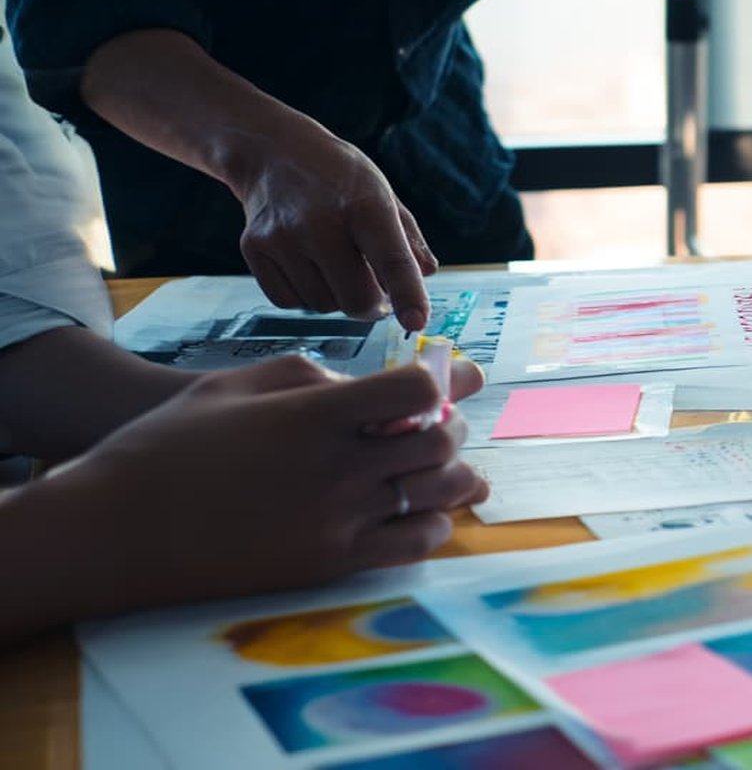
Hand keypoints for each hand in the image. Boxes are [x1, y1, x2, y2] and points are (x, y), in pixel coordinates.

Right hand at [48, 357, 487, 610]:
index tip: (431, 380)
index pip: (418, 389)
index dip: (436, 380)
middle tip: (436, 422)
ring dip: (451, 472)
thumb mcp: (230, 384)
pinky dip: (432, 522)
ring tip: (436, 464)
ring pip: (439, 492)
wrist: (114, 531)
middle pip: (440, 440)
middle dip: (449, 425)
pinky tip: (416, 508)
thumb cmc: (165, 448)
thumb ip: (305, 372)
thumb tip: (359, 384)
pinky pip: (415, 543)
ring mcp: (338, 520)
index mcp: (313, 415)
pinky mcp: (331, 564)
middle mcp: (336, 467)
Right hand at [231, 124, 438, 329]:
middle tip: (378, 296)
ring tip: (337, 266)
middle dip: (373, 306)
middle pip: (356, 299)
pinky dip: (305, 295)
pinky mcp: (254, 249)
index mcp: (365, 204)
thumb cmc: (337, 176)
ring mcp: (282, 237)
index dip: (409, 297)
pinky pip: (288, 301)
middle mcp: (320, 222)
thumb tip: (426, 274)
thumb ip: (408, 238)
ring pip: (322, 305)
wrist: (274, 152)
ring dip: (337, 299)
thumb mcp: (383, 193)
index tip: (417, 322)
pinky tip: (308, 267)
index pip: (393, 261)